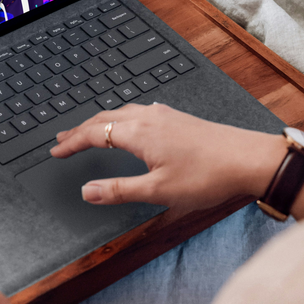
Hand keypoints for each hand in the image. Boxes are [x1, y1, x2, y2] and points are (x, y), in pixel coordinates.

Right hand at [51, 103, 285, 214]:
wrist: (248, 159)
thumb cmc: (208, 175)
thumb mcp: (158, 191)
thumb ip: (119, 190)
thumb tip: (88, 191)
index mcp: (138, 133)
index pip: (94, 134)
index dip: (71, 143)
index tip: (56, 152)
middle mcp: (148, 117)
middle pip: (103, 119)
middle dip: (79, 130)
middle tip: (61, 140)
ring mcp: (164, 115)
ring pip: (120, 113)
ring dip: (99, 123)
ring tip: (87, 131)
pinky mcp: (177, 118)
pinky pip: (137, 112)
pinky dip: (119, 119)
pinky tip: (127, 125)